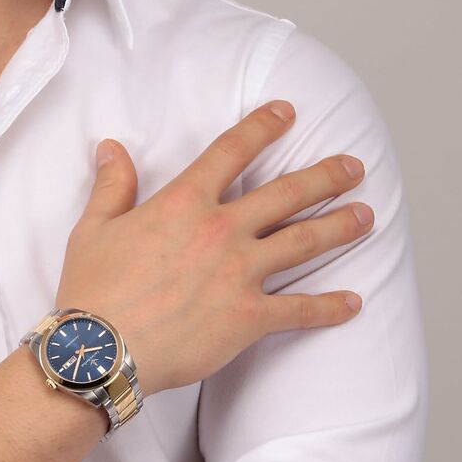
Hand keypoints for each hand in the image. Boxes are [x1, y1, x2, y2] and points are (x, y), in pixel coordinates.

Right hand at [56, 99, 371, 395]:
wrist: (102, 348)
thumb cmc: (93, 289)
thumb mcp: (94, 227)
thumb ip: (113, 185)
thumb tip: (112, 148)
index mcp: (184, 202)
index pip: (232, 151)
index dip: (263, 126)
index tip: (287, 112)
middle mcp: (220, 230)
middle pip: (286, 193)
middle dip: (326, 176)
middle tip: (353, 166)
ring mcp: (240, 273)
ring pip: (304, 242)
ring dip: (340, 227)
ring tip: (367, 216)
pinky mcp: (249, 317)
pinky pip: (300, 309)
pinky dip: (330, 307)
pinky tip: (353, 303)